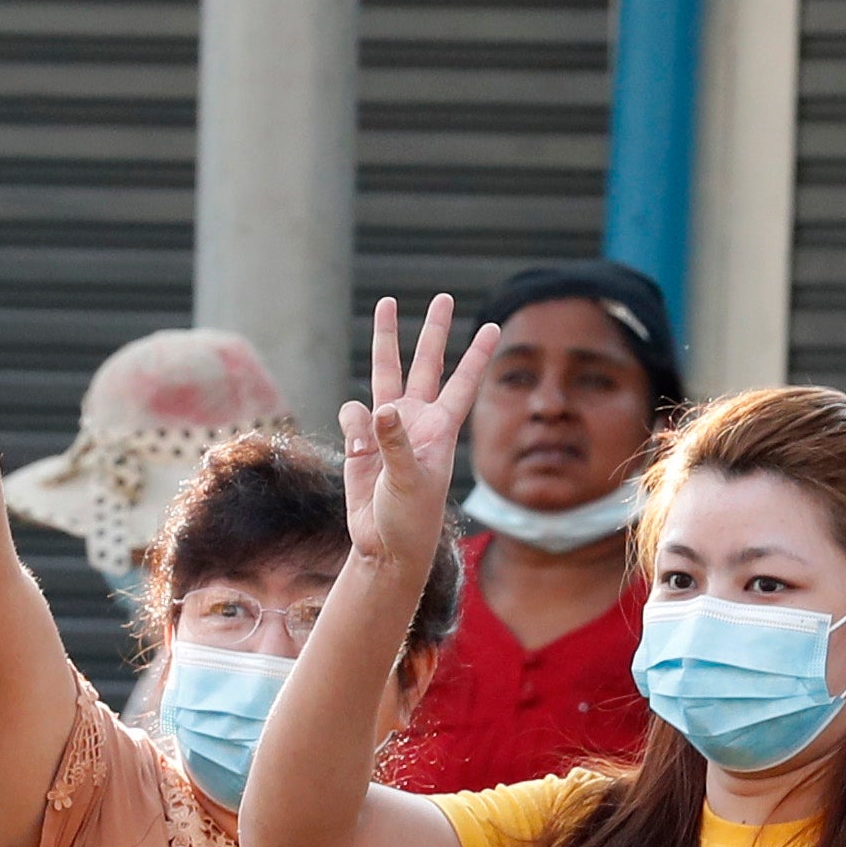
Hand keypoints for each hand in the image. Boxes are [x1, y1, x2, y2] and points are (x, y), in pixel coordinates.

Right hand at [338, 296, 500, 570]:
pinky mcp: (362, 444)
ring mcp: (388, 430)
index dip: (477, 354)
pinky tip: (358, 444)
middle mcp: (416, 421)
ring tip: (386, 314)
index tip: (494, 326)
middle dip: (433, 330)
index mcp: (439, 429)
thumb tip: (378, 408)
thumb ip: (394, 444)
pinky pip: (352, 414)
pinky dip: (351, 421)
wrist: (386, 549)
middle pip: (426, 363)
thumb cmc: (411, 520)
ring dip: (385, 343)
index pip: (463, 382)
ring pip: (385, 375)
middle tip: (444, 297)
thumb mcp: (409, 482)